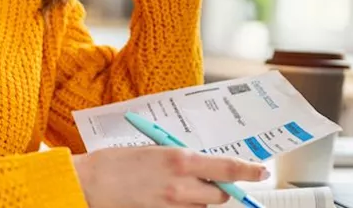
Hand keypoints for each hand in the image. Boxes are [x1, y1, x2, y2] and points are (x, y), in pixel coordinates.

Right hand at [71, 147, 266, 207]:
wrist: (91, 182)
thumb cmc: (118, 161)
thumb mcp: (157, 150)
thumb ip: (183, 159)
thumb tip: (204, 165)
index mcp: (181, 160)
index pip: (228, 167)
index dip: (249, 171)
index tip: (261, 172)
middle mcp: (181, 185)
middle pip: (219, 194)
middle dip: (219, 188)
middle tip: (207, 180)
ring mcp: (172, 206)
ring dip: (199, 200)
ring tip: (176, 189)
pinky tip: (168, 199)